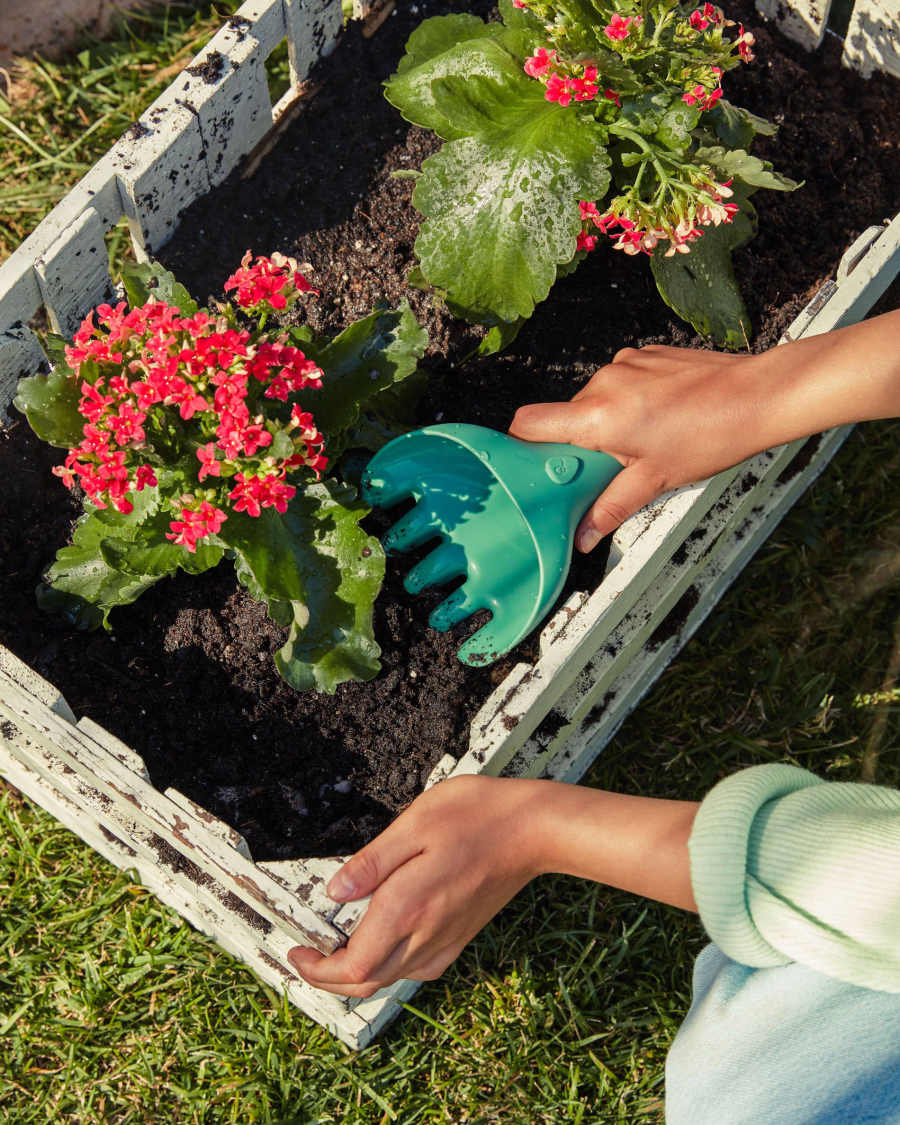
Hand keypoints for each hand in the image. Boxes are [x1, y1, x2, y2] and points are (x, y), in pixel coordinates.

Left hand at [287, 775, 545, 997]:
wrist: (535, 831)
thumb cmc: (478, 817)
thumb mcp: (415, 823)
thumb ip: (372, 862)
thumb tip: (334, 891)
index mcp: (407, 907)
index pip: (352, 966)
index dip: (317, 970)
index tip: (296, 951)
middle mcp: (425, 934)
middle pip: (366, 982)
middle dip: (328, 978)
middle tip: (305, 957)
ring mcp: (446, 940)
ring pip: (390, 978)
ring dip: (355, 974)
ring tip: (333, 949)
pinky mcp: (460, 937)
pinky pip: (415, 968)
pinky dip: (387, 967)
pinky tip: (381, 943)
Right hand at [509, 311, 899, 551]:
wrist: (758, 396)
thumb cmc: (710, 436)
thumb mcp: (655, 481)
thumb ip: (611, 507)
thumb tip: (583, 536)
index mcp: (598, 415)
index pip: (529, 422)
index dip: (520, 444)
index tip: (532, 465)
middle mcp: (604, 381)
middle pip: (565, 414)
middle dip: (578, 441)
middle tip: (607, 467)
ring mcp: (626, 362)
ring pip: (595, 398)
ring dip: (607, 422)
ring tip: (644, 442)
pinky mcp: (646, 353)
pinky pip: (621, 381)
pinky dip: (629, 401)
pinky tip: (660, 418)